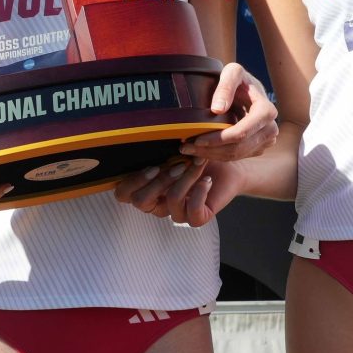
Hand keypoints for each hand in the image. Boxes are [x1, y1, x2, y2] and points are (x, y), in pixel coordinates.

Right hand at [115, 157, 241, 227]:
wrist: (229, 167)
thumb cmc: (198, 155)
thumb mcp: (174, 149)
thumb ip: (157, 148)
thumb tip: (144, 134)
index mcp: (146, 187)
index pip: (123, 194)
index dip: (133, 181)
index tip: (153, 165)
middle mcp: (158, 203)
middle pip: (140, 202)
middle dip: (159, 180)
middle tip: (178, 165)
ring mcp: (177, 213)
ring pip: (172, 201)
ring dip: (186, 179)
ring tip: (198, 164)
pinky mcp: (197, 218)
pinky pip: (193, 213)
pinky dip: (201, 193)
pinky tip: (207, 180)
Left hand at [179, 62, 277, 160]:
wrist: (248, 88)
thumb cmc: (239, 79)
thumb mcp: (232, 72)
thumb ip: (225, 86)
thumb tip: (217, 109)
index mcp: (266, 111)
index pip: (240, 133)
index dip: (218, 139)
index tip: (196, 140)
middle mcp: (270, 128)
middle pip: (237, 148)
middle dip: (210, 150)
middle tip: (186, 148)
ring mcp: (267, 140)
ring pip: (236, 155)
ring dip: (211, 155)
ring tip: (189, 150)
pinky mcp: (259, 147)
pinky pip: (237, 156)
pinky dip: (218, 155)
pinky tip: (201, 149)